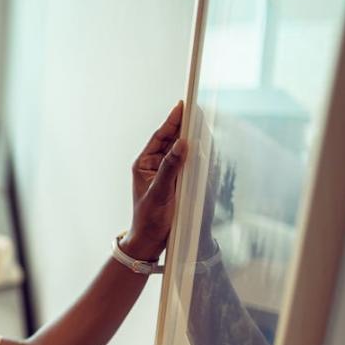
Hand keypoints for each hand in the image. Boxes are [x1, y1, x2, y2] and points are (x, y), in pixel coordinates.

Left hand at [123, 102, 188, 261]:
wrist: (150, 240)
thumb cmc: (149, 218)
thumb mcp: (160, 192)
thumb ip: (170, 167)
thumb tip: (182, 143)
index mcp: (143, 164)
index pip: (160, 137)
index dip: (172, 120)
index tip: (182, 104)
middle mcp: (152, 165)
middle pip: (169, 139)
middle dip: (182, 124)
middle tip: (196, 107)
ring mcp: (163, 173)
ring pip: (177, 150)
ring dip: (188, 137)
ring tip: (200, 121)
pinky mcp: (173, 181)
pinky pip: (184, 162)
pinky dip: (192, 153)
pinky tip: (201, 145)